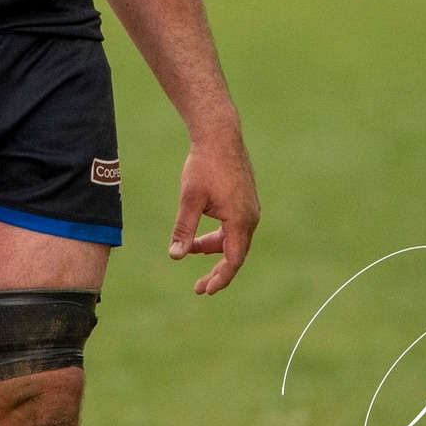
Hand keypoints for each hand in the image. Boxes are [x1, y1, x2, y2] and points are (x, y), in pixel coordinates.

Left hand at [168, 132, 260, 295]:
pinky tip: (201, 237)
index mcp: (240, 220)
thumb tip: (175, 256)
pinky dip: (219, 236)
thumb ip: (184, 229)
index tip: (205, 290)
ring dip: (214, 250)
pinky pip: (235, 227)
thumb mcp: (190, 199)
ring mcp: (250, 209)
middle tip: (199, 287)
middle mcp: (251, 217)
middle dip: (217, 271)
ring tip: (192, 252)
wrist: (220, 135)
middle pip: (236, 254)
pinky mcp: (245, 200)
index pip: (233, 261)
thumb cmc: (205, 165)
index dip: (220, 278)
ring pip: (234, 240)